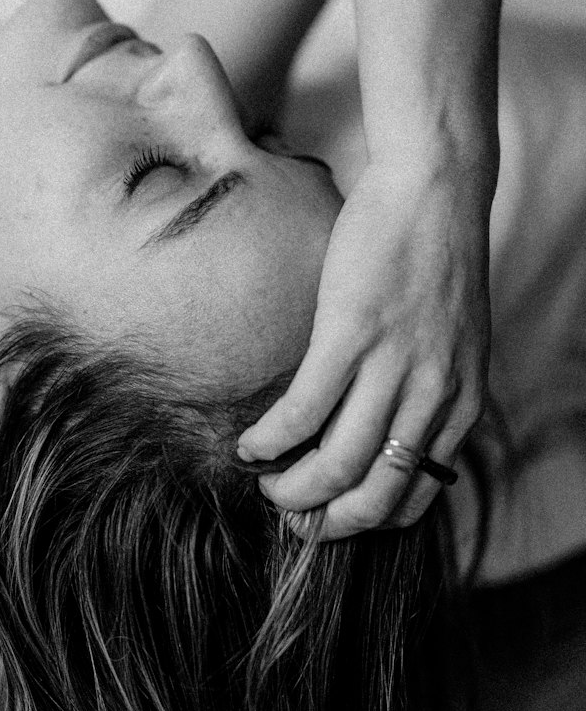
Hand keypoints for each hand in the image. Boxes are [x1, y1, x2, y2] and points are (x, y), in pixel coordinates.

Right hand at [237, 156, 490, 538]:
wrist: (436, 189)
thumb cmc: (435, 257)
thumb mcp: (454, 340)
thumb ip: (430, 387)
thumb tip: (385, 427)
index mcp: (461, 403)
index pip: (414, 497)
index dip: (363, 520)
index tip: (328, 517)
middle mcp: (434, 396)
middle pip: (374, 494)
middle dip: (324, 521)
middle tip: (288, 515)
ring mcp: (394, 367)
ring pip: (336, 465)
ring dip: (291, 490)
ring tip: (263, 482)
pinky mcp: (352, 335)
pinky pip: (303, 411)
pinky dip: (270, 440)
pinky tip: (250, 444)